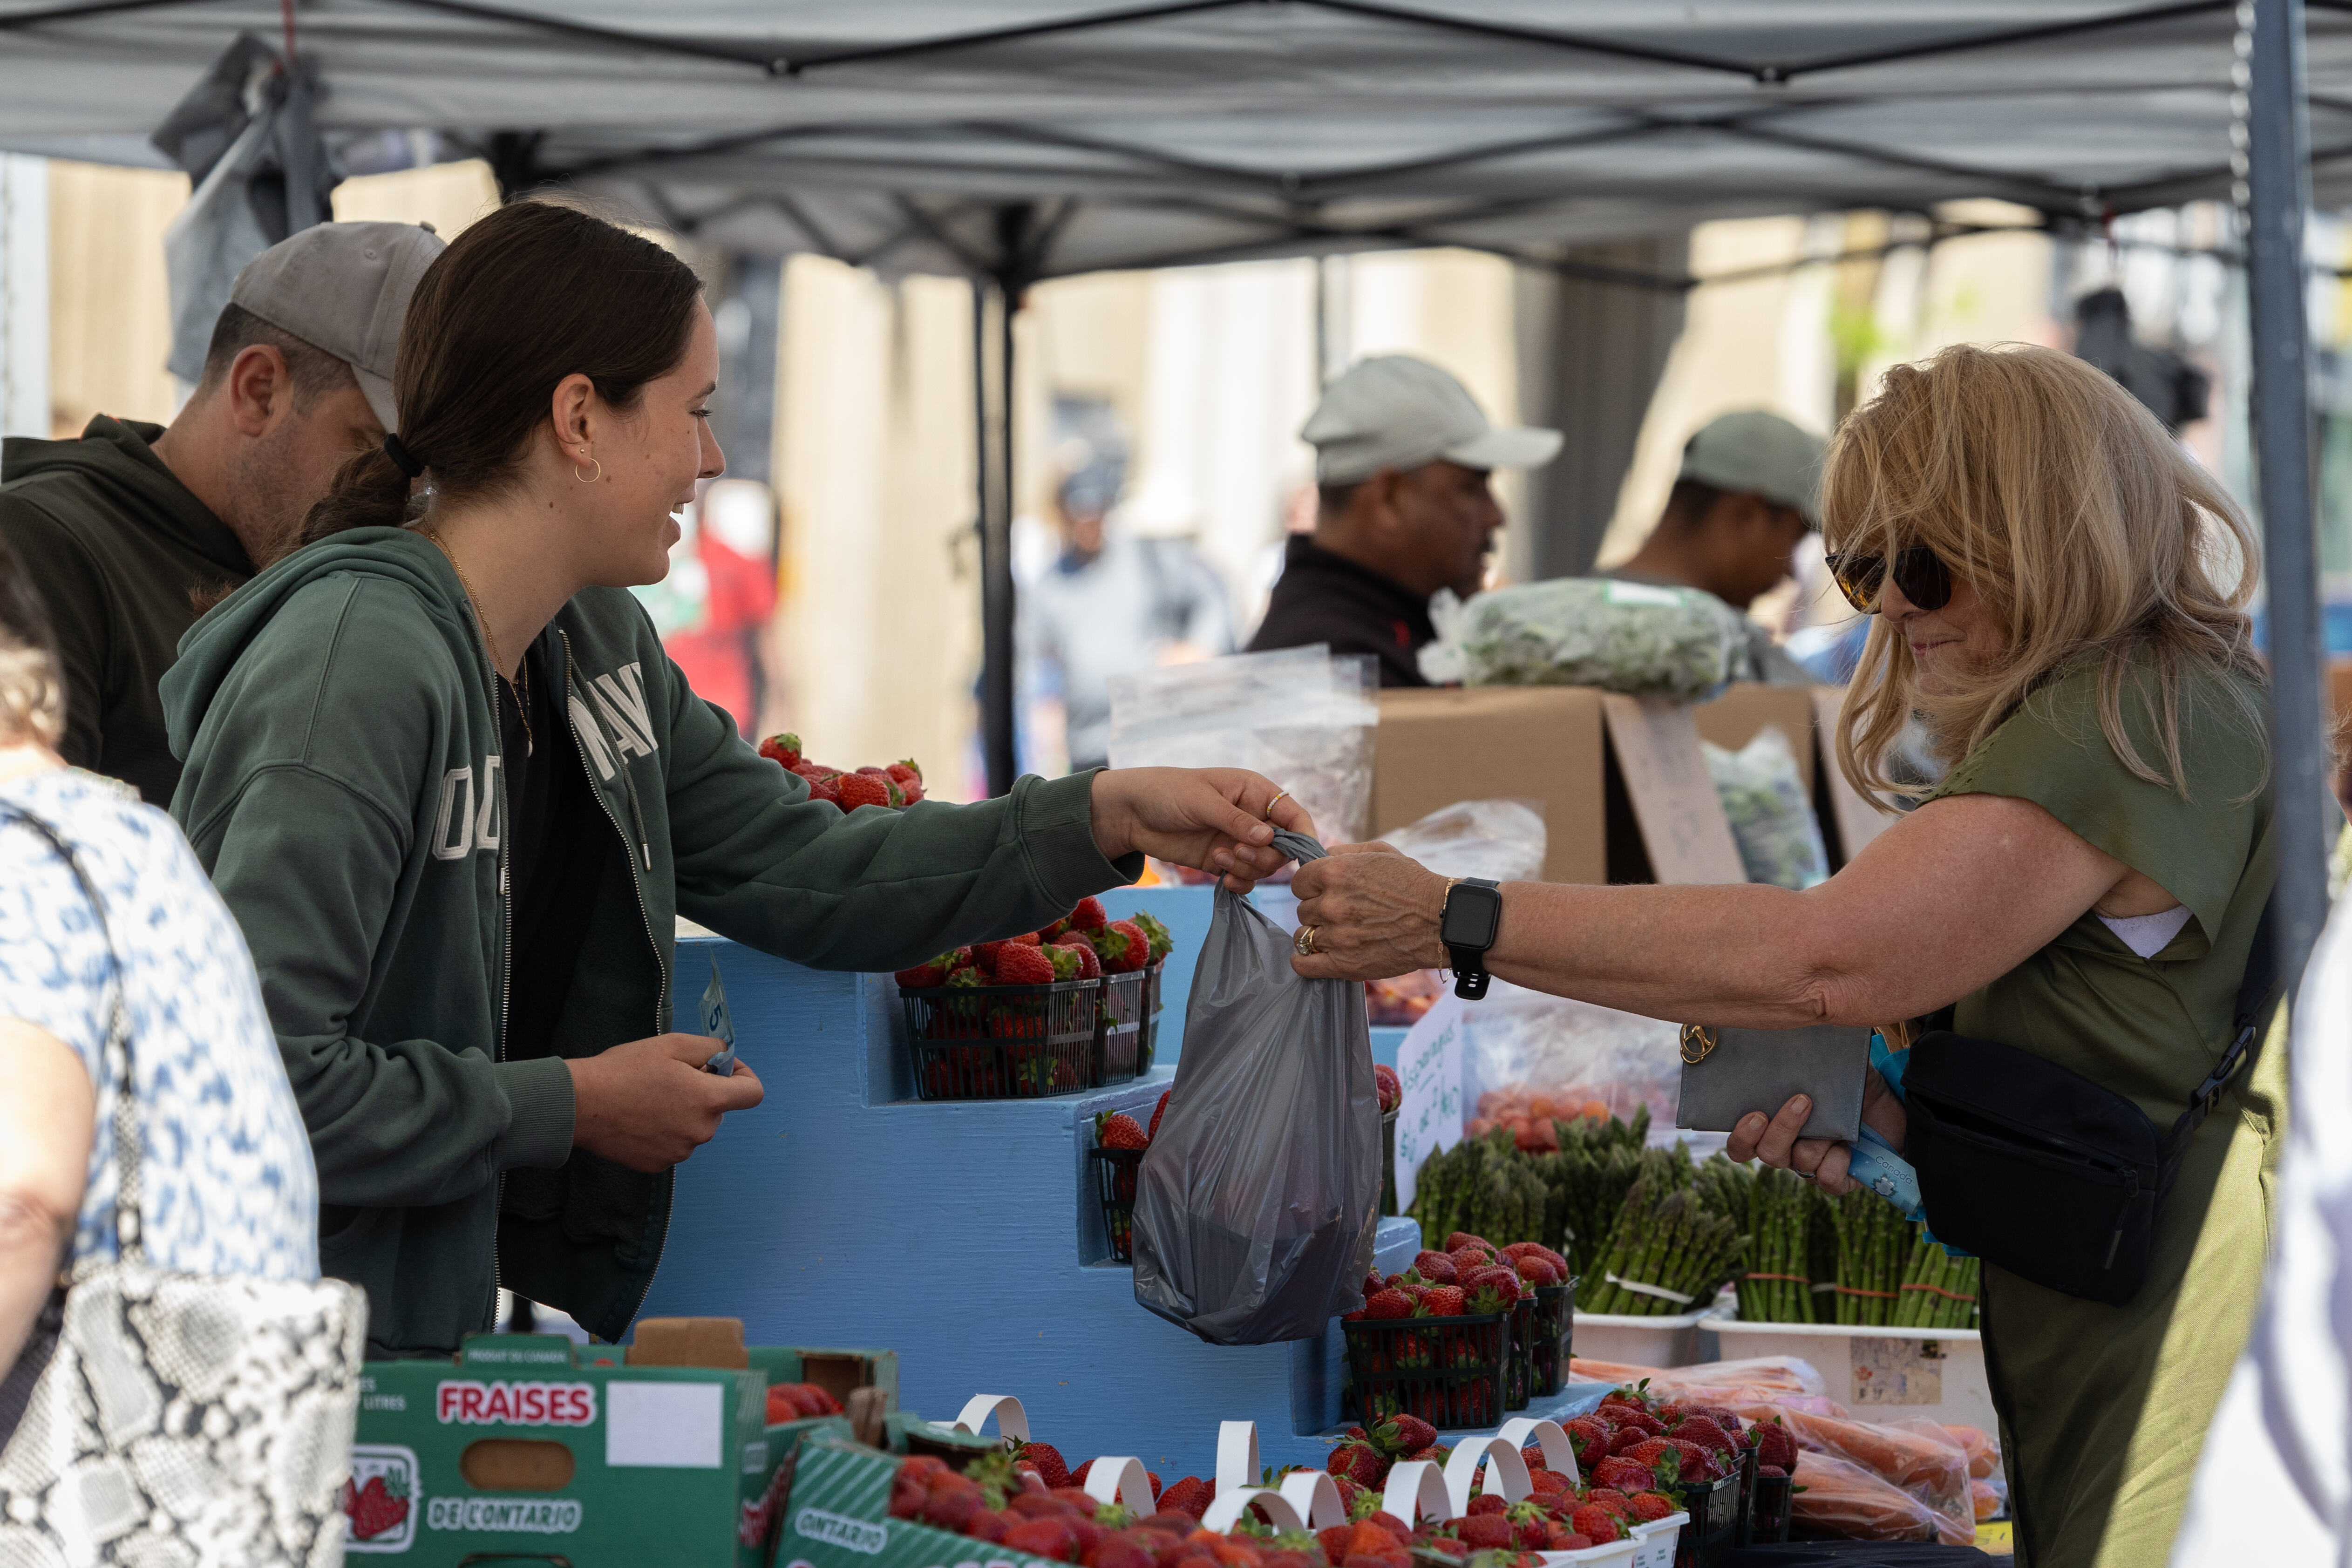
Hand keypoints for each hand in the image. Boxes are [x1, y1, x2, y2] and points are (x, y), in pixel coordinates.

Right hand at [567, 1033, 763, 1172]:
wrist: (581, 1105)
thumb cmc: (625, 1071)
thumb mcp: (672, 1044)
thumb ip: (709, 1048)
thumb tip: (726, 1057)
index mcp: (709, 1101)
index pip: (753, 1093)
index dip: (743, 1076)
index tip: (723, 1068)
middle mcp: (701, 1132)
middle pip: (718, 1110)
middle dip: (704, 1093)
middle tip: (672, 1078)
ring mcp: (680, 1152)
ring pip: (694, 1127)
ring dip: (683, 1113)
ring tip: (650, 1098)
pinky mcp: (659, 1165)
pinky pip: (674, 1144)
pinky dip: (665, 1131)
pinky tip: (640, 1118)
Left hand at [1089, 767, 1314, 891]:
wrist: (1131, 813)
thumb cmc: (1167, 793)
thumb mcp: (1203, 801)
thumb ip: (1236, 820)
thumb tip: (1268, 837)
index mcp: (1256, 793)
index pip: (1294, 815)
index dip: (1303, 836)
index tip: (1299, 857)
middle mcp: (1253, 818)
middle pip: (1282, 848)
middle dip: (1264, 857)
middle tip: (1236, 852)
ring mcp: (1238, 842)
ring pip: (1265, 867)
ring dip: (1248, 870)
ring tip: (1219, 859)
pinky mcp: (1223, 861)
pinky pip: (1246, 879)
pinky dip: (1240, 883)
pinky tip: (1223, 879)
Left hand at [1289, 843, 1451, 979]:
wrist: (1441, 922)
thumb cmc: (1414, 884)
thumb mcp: (1381, 853)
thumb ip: (1345, 852)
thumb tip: (1321, 856)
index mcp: (1336, 872)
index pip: (1299, 882)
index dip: (1311, 886)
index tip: (1325, 891)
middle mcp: (1332, 904)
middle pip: (1303, 909)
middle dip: (1318, 910)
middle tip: (1342, 913)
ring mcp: (1337, 936)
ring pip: (1303, 935)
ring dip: (1317, 934)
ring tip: (1339, 933)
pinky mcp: (1345, 964)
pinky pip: (1304, 965)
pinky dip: (1304, 962)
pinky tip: (1314, 956)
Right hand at [1727, 1070, 1907, 1197]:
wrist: (1895, 1105)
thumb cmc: (1854, 1083)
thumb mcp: (1828, 1067)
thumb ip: (1805, 1063)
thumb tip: (1787, 1043)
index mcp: (1776, 1126)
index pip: (1743, 1144)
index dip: (1742, 1136)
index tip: (1756, 1113)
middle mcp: (1790, 1149)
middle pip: (1768, 1154)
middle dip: (1781, 1130)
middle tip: (1801, 1103)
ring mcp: (1814, 1166)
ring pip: (1800, 1163)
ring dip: (1818, 1141)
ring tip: (1838, 1123)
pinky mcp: (1841, 1179)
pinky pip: (1828, 1180)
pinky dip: (1837, 1163)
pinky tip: (1850, 1147)